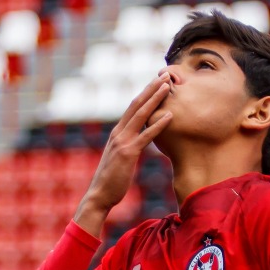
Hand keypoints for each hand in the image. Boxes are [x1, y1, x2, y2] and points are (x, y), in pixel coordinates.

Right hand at [74, 73, 172, 236]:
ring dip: (155, 99)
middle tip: (164, 74)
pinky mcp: (129, 153)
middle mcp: (118, 132)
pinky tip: (169, 117)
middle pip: (136, 104)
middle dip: (151, 88)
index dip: (145, 92)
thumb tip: (137, 141)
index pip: (132, 107)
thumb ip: (127, 146)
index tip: (156, 80)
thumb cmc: (111, 179)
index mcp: (117, 132)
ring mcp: (122, 142)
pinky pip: (146, 136)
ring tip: (168, 86)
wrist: (99, 195)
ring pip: (141, 115)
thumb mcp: (119, 157)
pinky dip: (158, 125)